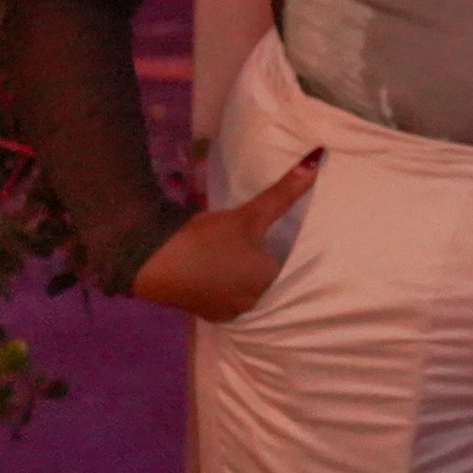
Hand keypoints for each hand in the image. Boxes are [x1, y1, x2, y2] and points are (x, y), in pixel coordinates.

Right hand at [130, 149, 319, 322]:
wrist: (154, 258)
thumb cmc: (208, 238)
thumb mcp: (251, 213)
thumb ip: (286, 191)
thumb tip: (318, 159)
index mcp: (268, 284)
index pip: (292, 268)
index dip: (290, 253)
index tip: (288, 239)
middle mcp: (253, 304)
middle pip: (271, 283)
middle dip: (271, 265)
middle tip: (268, 245)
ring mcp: (228, 313)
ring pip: (250, 292)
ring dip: (250, 278)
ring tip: (249, 257)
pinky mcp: (206, 313)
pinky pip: (230, 299)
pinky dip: (231, 286)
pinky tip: (228, 271)